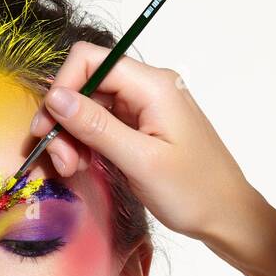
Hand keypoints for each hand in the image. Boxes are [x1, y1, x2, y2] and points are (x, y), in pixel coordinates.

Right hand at [29, 41, 261, 246]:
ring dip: (72, 137)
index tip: (47, 128)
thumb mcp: (140, 161)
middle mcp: (148, 88)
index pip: (90, 60)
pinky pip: (103, 125)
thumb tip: (56, 97)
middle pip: (86, 85)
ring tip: (70, 169)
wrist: (227, 215)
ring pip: (90, 108)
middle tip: (57, 161)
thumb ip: (97, 127)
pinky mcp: (142, 127)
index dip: (61, 87)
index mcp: (153, 85)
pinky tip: (83, 166)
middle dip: (64, 120)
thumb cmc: (194, 191)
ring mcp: (145, 108)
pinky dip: (87, 144)